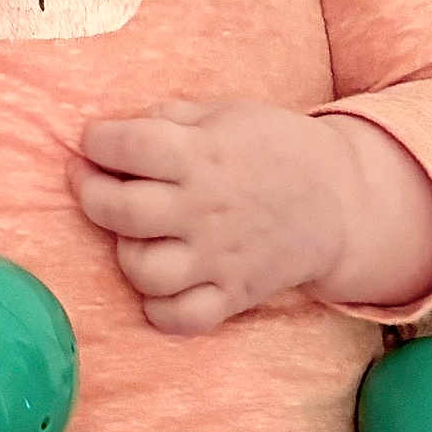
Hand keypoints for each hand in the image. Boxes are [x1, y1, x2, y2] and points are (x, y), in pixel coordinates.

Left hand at [66, 99, 353, 333]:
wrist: (340, 200)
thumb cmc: (273, 148)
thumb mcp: (225, 113)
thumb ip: (169, 118)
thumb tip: (115, 132)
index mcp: (203, 154)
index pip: (128, 145)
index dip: (97, 141)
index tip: (94, 141)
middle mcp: (206, 208)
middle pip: (123, 210)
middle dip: (91, 192)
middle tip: (91, 180)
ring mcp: (219, 258)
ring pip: (144, 270)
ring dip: (125, 251)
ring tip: (133, 233)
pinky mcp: (234, 295)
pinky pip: (181, 318)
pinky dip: (158, 307)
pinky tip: (158, 281)